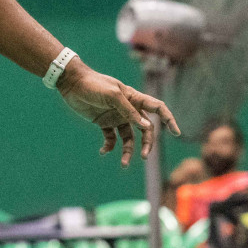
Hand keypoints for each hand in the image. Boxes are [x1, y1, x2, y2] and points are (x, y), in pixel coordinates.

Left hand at [56, 59, 178, 166]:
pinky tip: (103, 152)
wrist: (71, 83)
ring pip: (129, 138)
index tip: (176, 133)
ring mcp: (116, 117)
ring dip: (128, 151)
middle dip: (147, 143)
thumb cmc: (94, 85)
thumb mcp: (112, 96)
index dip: (169, 119)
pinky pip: (111, 138)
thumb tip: (147, 127)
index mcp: (134, 98)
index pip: (157, 108)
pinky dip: (109, 147)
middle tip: (143, 156)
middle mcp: (128, 109)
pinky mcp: (103, 122)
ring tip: (124, 164)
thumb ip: (129, 111)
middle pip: (145, 129)